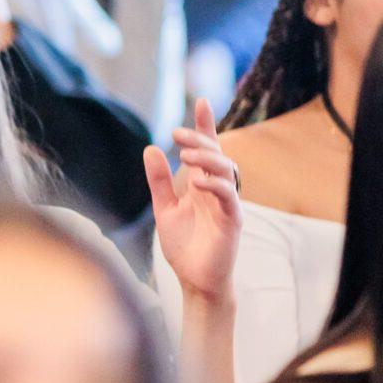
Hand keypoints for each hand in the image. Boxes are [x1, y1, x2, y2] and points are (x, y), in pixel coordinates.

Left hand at [144, 99, 241, 301]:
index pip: (206, 149)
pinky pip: (229, 197)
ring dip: (207, 159)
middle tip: (177, 132)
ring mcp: (227, 204)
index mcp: (202, 184)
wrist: (195, 281)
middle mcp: (217, 190)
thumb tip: (150, 148)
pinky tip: (198, 181)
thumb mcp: (164, 208)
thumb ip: (159, 181)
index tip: (202, 101)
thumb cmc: (184, 246)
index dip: (205, 126)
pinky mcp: (232, 221)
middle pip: (217, 154)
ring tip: (186, 154)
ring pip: (226, 171)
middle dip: (200, 139)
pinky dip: (215, 185)